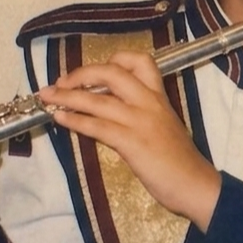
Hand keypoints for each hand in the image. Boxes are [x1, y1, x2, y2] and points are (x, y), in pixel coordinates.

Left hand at [37, 52, 220, 231]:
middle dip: (81, 73)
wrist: (195, 184)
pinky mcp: (132, 143)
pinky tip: (60, 118)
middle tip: (60, 81)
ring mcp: (140, 121)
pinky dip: (74, 120)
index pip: (140, 61)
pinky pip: (97, 126)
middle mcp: (149, 102)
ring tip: (47, 97)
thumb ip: (140, 114)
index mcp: (159, 96)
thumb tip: (108, 112)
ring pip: (98, 100)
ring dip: (67, 96)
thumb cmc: (180, 160)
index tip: (95, 69)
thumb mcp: (163, 126)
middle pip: (112, 73)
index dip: (115, 59)